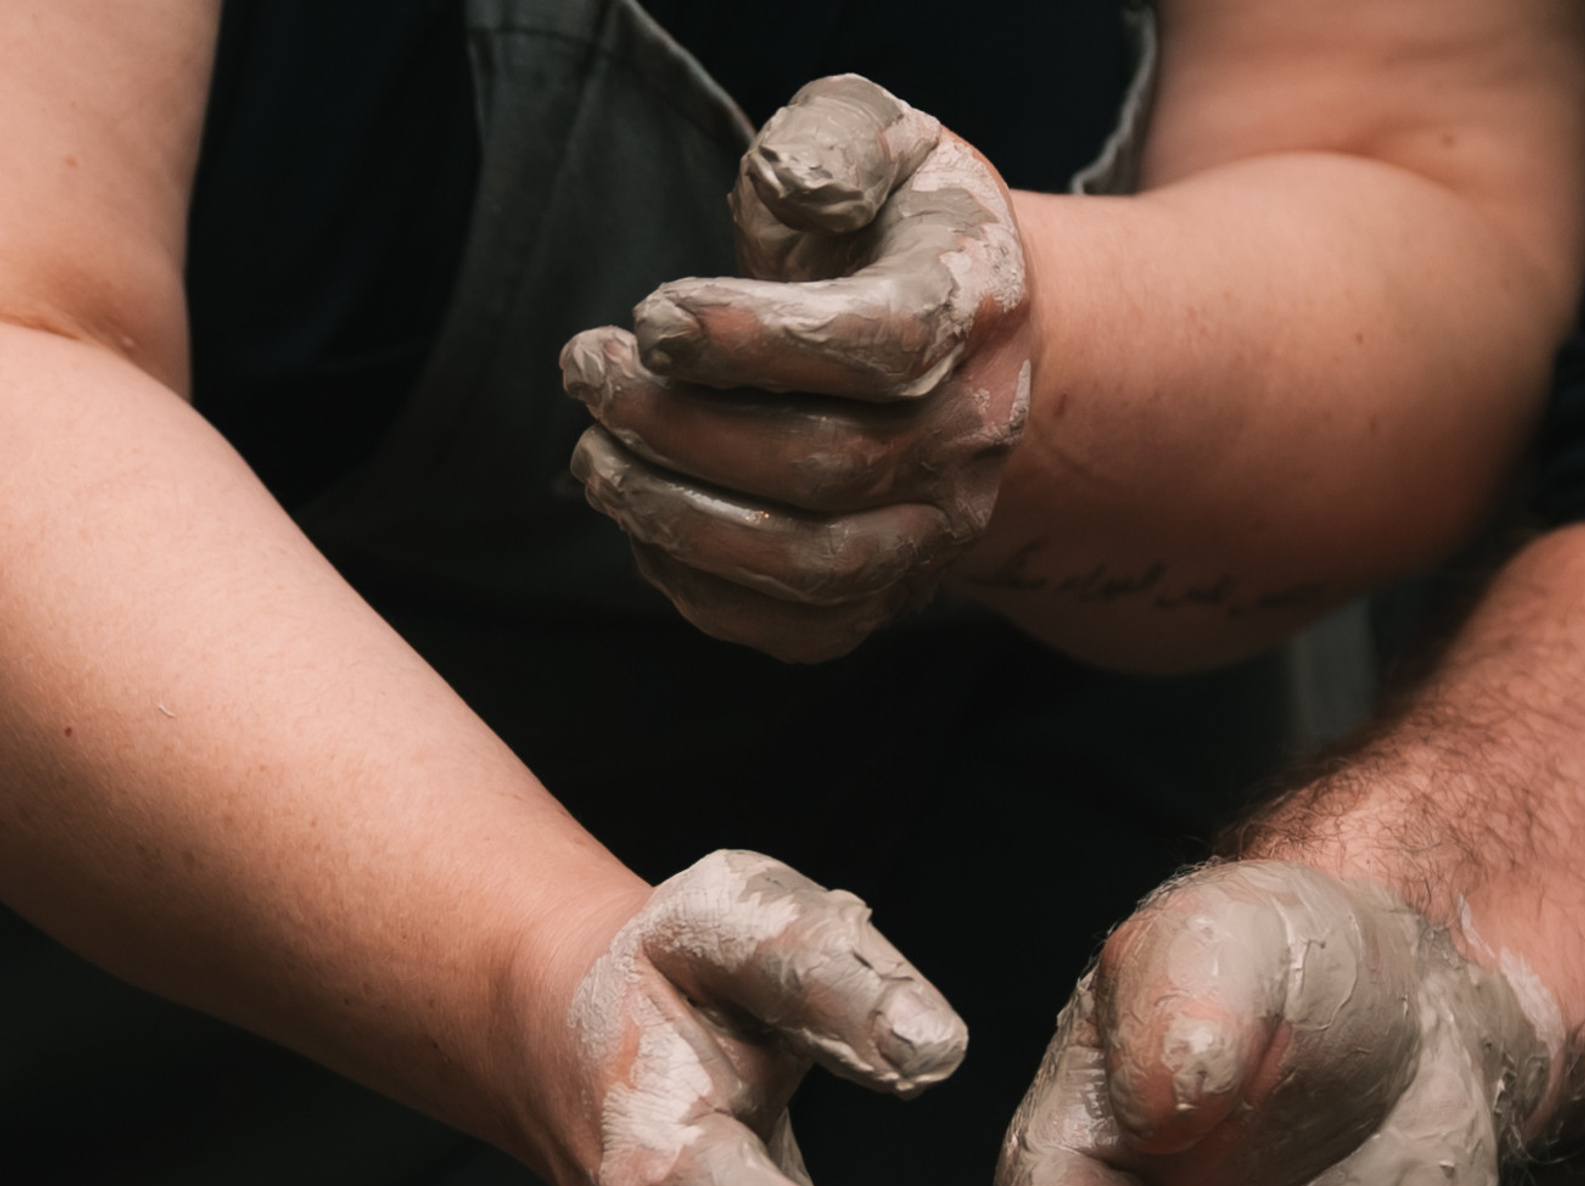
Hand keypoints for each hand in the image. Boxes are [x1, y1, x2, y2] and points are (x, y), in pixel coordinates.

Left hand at [561, 76, 1033, 662]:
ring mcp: (939, 526)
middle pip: (832, 467)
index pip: (883, 345)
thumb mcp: (878, 135)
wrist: (968, 332)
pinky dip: (707, 596)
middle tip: (588, 371)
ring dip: (682, 522)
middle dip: (683, 428)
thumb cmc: (894, 222)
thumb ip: (833, 141)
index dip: (754, 340)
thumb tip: (789, 194)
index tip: (651, 317)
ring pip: (818, 566)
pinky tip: (644, 530)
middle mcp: (971, 434)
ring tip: (595, 459)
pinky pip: (806, 631)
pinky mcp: (897, 589)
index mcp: (975, 307)